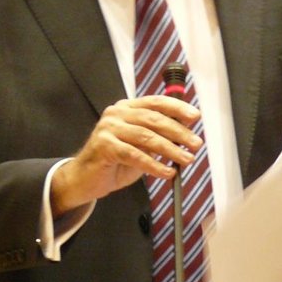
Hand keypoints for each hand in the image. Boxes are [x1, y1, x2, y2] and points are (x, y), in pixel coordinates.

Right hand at [50, 96, 201, 214]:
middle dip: (178, 132)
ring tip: (186, 159)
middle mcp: (117, 113)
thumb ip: (159, 136)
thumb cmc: (116, 161)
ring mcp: (108, 128)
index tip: (195, 116)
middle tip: (196, 144)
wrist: (85, 179)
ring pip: (146, 137)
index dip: (177, 107)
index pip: (155, 102)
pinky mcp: (103, 146)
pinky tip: (167, 172)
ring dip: (170, 149)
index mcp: (127, 108)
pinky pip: (134, 155)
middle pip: (153, 118)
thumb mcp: (141, 146)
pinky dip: (154, 165)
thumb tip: (187, 133)